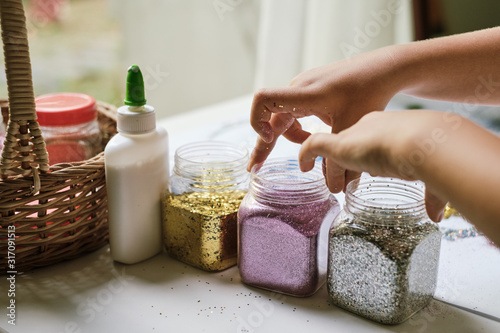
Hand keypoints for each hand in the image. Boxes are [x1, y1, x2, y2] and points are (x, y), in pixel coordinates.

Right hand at [248, 47, 401, 191]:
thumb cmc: (369, 93)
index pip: (263, 100)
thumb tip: (334, 190)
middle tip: (256, 168)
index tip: (269, 140)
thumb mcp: (351, 129)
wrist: (382, 69)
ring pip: (283, 116)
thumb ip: (338, 160)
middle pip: (270, 116)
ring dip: (291, 137)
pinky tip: (315, 137)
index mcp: (304, 94)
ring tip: (310, 153)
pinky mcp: (309, 89)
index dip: (258, 122)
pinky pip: (293, 111)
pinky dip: (299, 128)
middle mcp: (298, 88)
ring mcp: (303, 87)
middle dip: (265, 143)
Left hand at [298, 110, 447, 221]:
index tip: (370, 169)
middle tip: (346, 179)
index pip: (375, 138)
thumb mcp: (433, 173)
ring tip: (326, 180)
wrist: (424, 141)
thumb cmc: (435, 155)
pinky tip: (302, 167)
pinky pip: (313, 144)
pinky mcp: (338, 143)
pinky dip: (305, 155)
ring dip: (329, 164)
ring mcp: (353, 134)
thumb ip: (433, 194)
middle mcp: (371, 126)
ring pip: (333, 146)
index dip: (371, 154)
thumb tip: (436, 216)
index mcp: (393, 128)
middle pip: (353, 141)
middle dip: (349, 158)